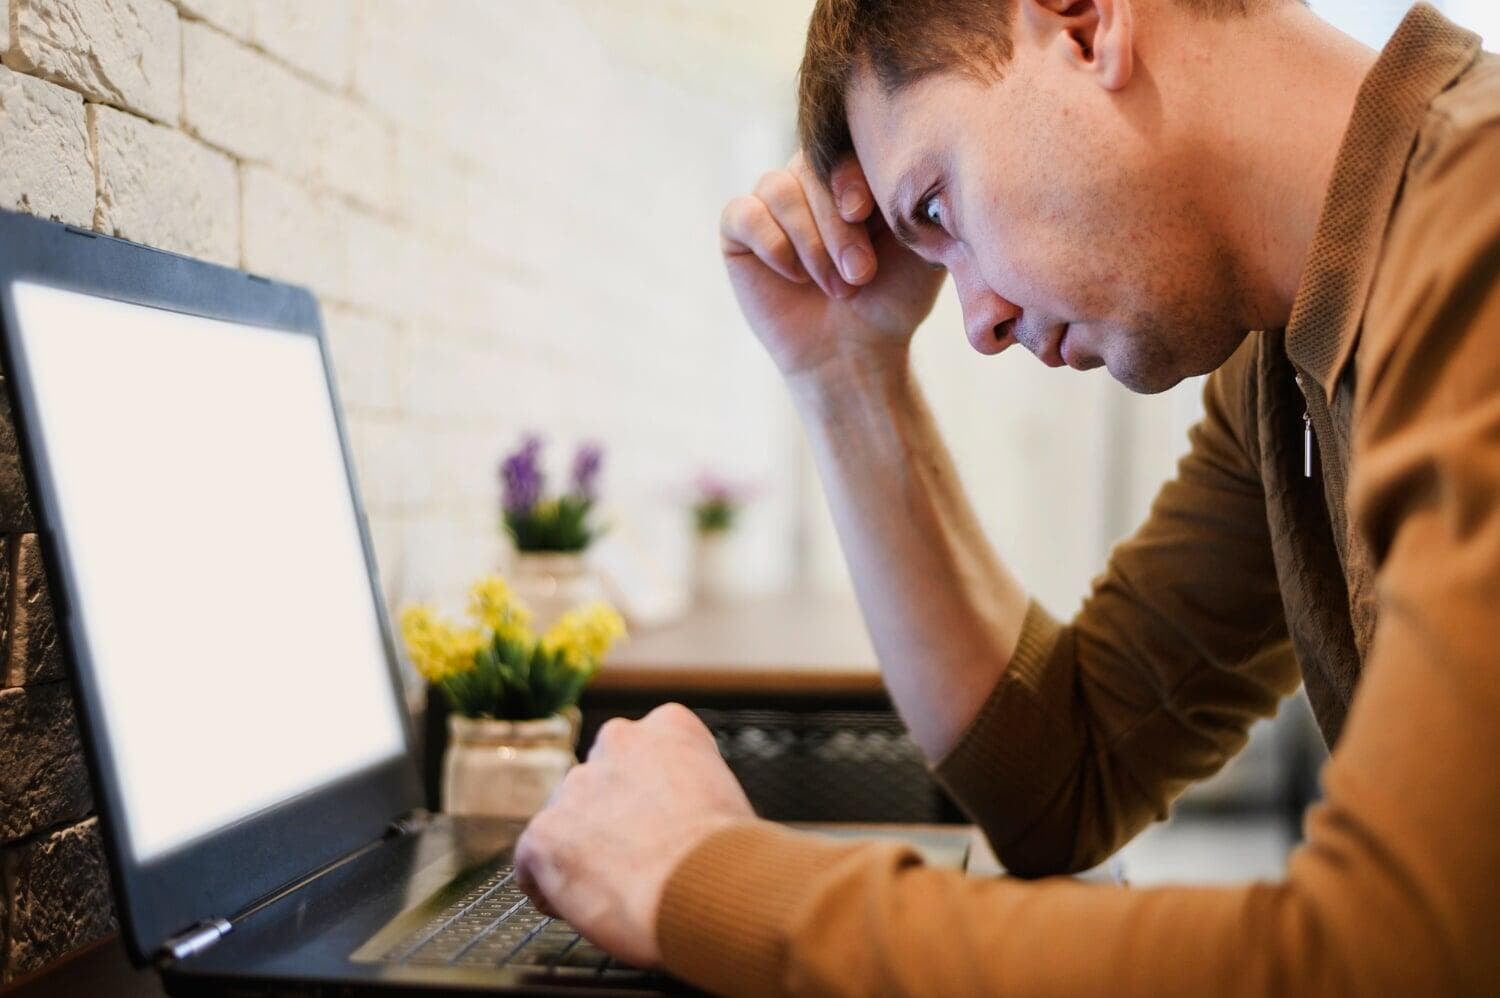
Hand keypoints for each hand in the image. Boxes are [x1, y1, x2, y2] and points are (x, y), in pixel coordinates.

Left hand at [513, 704, 754, 967]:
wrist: (705, 887)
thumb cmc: (730, 857)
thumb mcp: (725, 798)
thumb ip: (690, 793)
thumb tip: (679, 824)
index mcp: (669, 726)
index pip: (645, 752)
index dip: (652, 795)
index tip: (662, 826)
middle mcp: (617, 740)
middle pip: (601, 783)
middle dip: (611, 818)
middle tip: (638, 860)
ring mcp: (575, 785)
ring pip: (568, 821)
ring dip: (583, 851)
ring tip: (617, 891)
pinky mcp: (543, 833)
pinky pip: (533, 865)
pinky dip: (551, 888)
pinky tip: (583, 907)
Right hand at [720, 151, 945, 381]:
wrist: (855, 352)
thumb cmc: (893, 299)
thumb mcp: (925, 246)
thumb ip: (926, 202)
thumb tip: (933, 162)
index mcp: (854, 169)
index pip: (844, 141)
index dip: (849, 172)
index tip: (864, 213)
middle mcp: (810, 176)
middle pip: (810, 166)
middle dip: (836, 224)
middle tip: (860, 273)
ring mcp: (772, 202)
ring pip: (778, 188)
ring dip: (810, 241)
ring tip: (838, 286)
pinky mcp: (739, 230)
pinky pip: (743, 213)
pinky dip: (772, 245)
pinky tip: (795, 276)